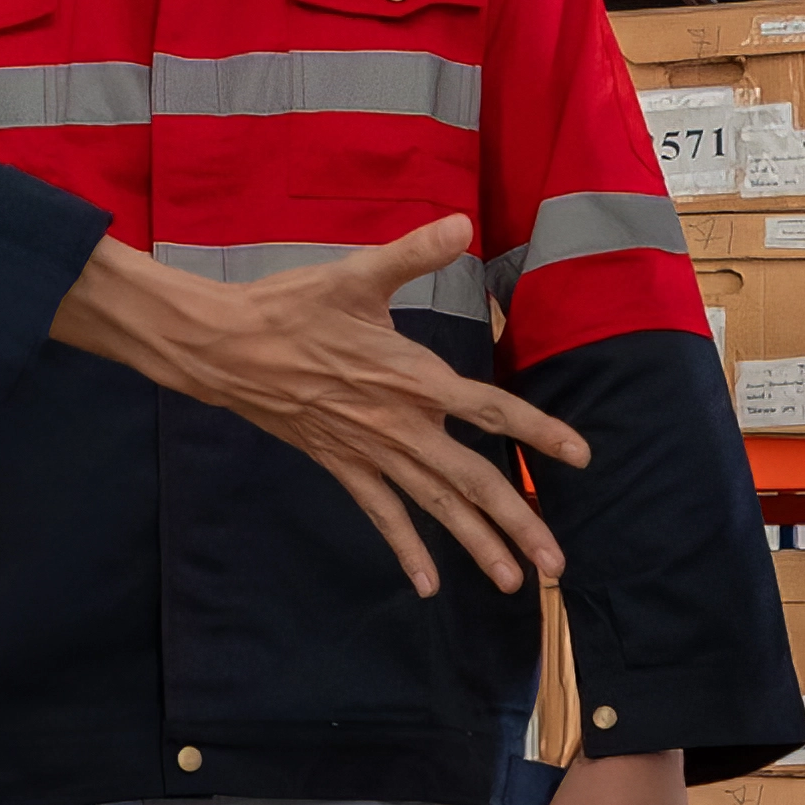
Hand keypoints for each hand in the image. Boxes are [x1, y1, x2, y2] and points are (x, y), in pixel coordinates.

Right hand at [48, 220, 589, 594]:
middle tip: (556, 565)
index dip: (538, 432)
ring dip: (475, 545)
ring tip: (514, 583)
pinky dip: (406, 549)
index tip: (580, 456)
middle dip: (517, 523)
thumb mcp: (356, 273)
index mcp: (412, 377)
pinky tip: (427, 584)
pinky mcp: (341, 465)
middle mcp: (399, 424)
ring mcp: (370, 451)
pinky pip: (381, 514)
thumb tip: (462, 220)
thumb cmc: (292, 306)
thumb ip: (414, 253)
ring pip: (434, 507)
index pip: (490, 408)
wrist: (224, 348)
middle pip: (472, 480)